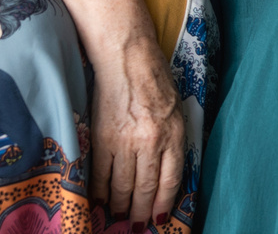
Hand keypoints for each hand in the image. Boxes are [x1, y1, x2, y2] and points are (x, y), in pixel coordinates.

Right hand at [90, 36, 184, 229]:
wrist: (128, 59)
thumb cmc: (155, 81)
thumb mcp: (176, 110)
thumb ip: (172, 140)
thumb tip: (165, 171)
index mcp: (173, 134)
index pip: (170, 179)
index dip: (164, 203)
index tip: (159, 218)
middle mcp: (151, 142)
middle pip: (146, 188)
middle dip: (142, 211)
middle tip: (137, 226)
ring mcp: (125, 141)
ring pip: (123, 185)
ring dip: (121, 205)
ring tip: (119, 217)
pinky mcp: (102, 138)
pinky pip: (101, 173)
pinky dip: (101, 191)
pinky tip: (101, 201)